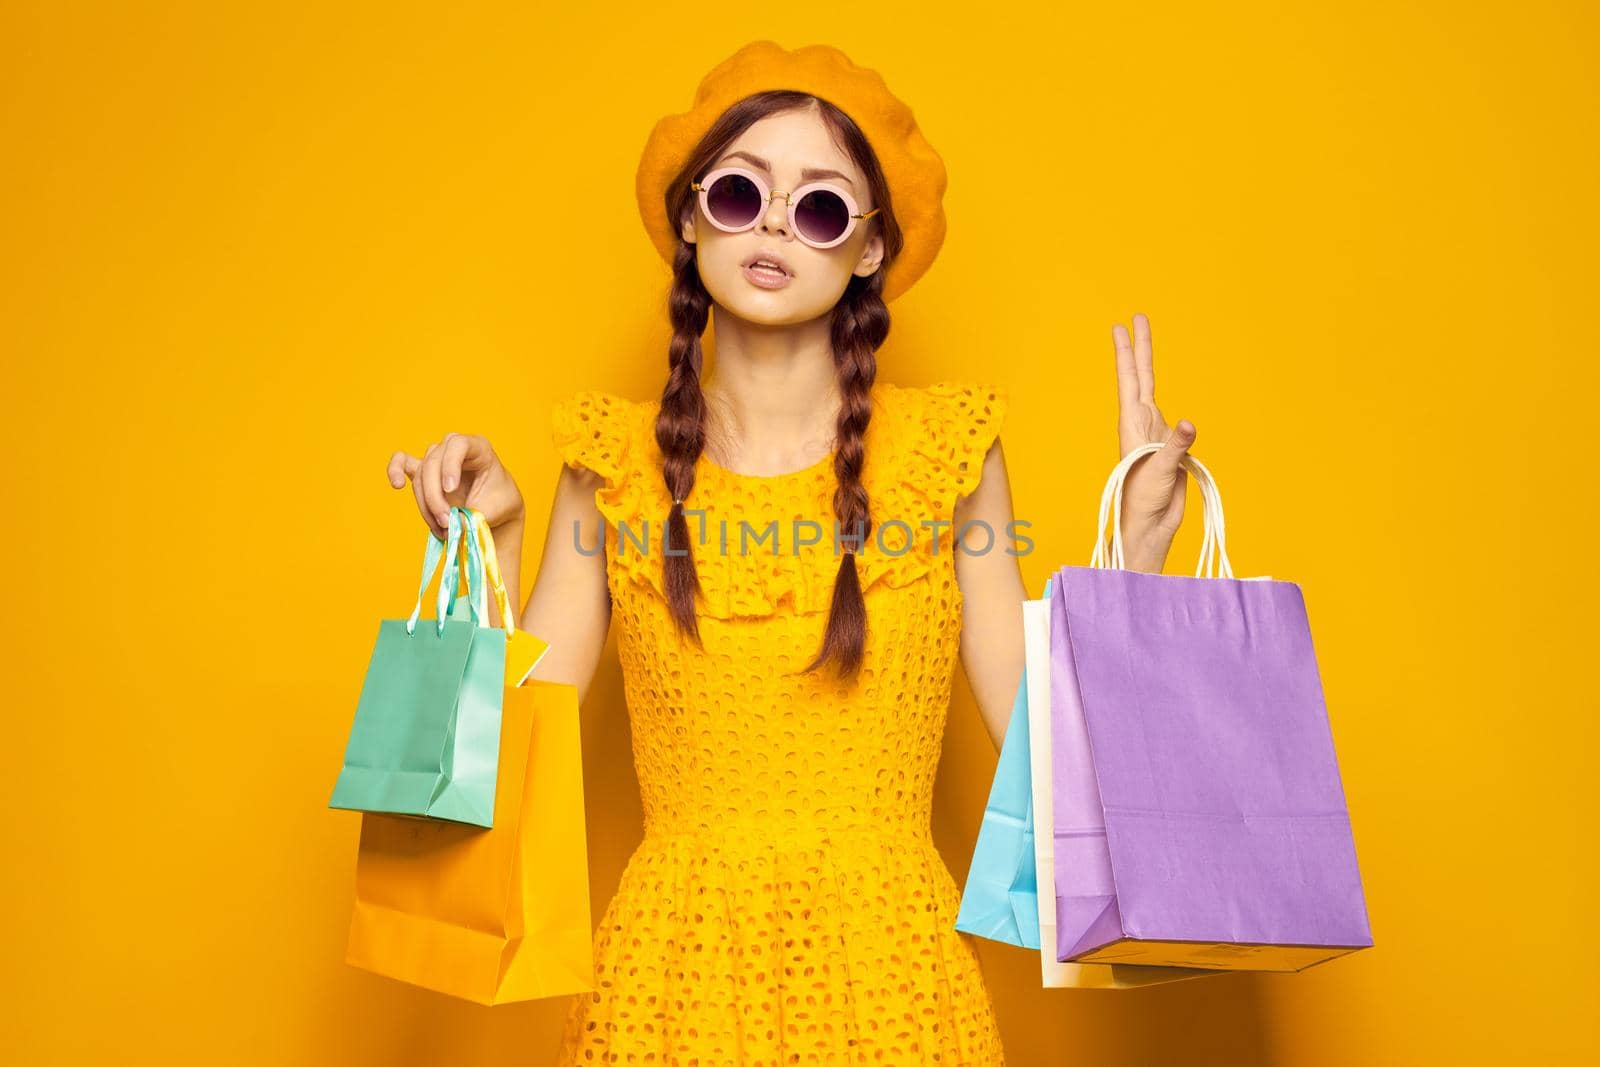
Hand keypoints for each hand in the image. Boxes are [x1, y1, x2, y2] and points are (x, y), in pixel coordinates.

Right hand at [386, 433, 524, 540]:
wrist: (494, 509)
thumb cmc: (499, 503)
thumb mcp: (493, 510)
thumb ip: (470, 516)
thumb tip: (450, 525)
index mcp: (478, 448)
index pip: (458, 444)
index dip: (450, 465)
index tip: (450, 489)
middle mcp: (454, 448)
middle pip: (433, 463)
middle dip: (435, 496)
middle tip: (446, 522)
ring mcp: (437, 459)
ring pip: (421, 476)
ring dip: (426, 504)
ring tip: (442, 529)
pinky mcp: (423, 472)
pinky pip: (402, 463)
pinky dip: (394, 470)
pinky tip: (397, 484)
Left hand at [1112, 313, 1195, 571]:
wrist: (1150, 525)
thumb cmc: (1143, 501)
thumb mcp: (1159, 472)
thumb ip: (1176, 447)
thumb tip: (1189, 423)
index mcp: (1133, 425)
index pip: (1130, 381)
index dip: (1127, 354)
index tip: (1121, 327)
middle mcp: (1143, 424)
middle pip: (1141, 377)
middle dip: (1139, 348)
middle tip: (1136, 317)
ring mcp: (1156, 434)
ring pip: (1154, 392)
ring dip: (1149, 366)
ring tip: (1144, 339)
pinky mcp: (1171, 447)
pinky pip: (1175, 418)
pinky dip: (1174, 399)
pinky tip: (1171, 400)